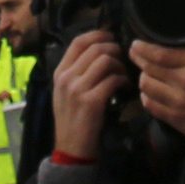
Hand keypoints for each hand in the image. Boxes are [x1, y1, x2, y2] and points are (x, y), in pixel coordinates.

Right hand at [50, 28, 130, 161]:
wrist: (71, 149)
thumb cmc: (72, 119)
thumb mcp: (66, 92)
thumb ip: (77, 71)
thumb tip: (100, 50)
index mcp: (59, 72)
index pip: (78, 41)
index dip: (98, 34)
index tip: (111, 37)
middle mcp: (66, 77)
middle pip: (96, 48)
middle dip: (114, 50)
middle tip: (122, 59)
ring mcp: (78, 89)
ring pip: (106, 61)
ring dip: (120, 65)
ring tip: (123, 75)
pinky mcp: (92, 102)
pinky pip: (113, 80)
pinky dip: (123, 81)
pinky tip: (125, 87)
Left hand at [130, 24, 184, 164]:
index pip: (161, 52)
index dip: (144, 47)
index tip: (137, 42)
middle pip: (150, 66)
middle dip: (138, 58)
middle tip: (133, 52)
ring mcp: (178, 101)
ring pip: (147, 85)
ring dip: (142, 77)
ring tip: (143, 72)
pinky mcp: (175, 119)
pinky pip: (150, 105)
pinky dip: (145, 97)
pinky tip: (147, 92)